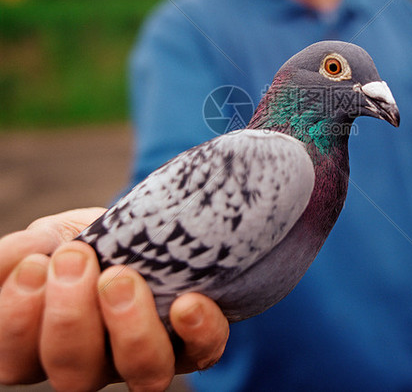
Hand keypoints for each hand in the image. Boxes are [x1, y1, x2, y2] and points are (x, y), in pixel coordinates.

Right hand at [0, 209, 229, 389]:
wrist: (147, 228)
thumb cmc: (90, 241)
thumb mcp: (51, 237)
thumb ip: (22, 251)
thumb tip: (19, 258)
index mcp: (47, 347)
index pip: (18, 360)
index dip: (20, 320)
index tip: (35, 265)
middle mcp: (96, 363)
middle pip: (74, 373)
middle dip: (70, 316)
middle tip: (75, 257)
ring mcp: (146, 358)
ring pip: (141, 374)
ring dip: (131, 329)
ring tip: (120, 278)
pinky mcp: (194, 344)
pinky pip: (202, 352)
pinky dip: (198, 332)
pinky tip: (187, 303)